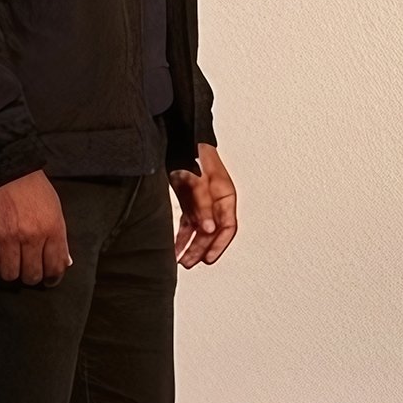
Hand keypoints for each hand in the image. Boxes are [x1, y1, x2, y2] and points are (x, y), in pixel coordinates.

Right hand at [0, 170, 70, 285]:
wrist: (5, 169)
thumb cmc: (33, 188)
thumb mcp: (55, 209)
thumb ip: (59, 237)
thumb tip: (63, 262)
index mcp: (53, 230)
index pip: (55, 267)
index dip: (52, 278)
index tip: (49, 280)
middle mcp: (32, 237)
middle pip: (32, 275)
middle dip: (31, 277)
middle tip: (28, 270)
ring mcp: (9, 238)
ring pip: (10, 274)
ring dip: (10, 273)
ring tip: (11, 264)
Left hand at [171, 143, 238, 267]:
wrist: (178, 140)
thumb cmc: (193, 154)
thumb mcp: (198, 182)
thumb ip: (204, 206)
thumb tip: (209, 230)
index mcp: (226, 195)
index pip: (228, 226)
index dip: (219, 244)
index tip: (208, 257)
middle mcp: (216, 201)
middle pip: (212, 232)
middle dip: (201, 249)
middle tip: (190, 263)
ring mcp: (202, 202)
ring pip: (200, 230)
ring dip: (191, 246)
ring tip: (181, 261)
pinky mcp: (189, 201)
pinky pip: (188, 223)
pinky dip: (182, 236)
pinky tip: (175, 247)